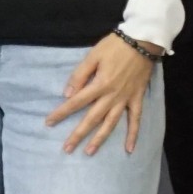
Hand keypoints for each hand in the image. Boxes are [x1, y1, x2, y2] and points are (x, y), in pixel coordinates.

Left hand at [47, 35, 156, 155]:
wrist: (143, 41)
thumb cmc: (115, 46)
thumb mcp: (93, 55)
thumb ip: (79, 75)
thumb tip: (67, 94)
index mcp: (99, 84)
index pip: (76, 102)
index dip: (62, 113)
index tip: (49, 122)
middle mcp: (112, 96)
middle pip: (92, 118)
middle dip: (78, 134)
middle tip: (67, 148)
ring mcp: (125, 99)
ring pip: (111, 123)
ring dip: (100, 139)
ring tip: (89, 152)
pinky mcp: (137, 99)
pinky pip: (136, 120)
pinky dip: (133, 135)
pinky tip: (129, 149)